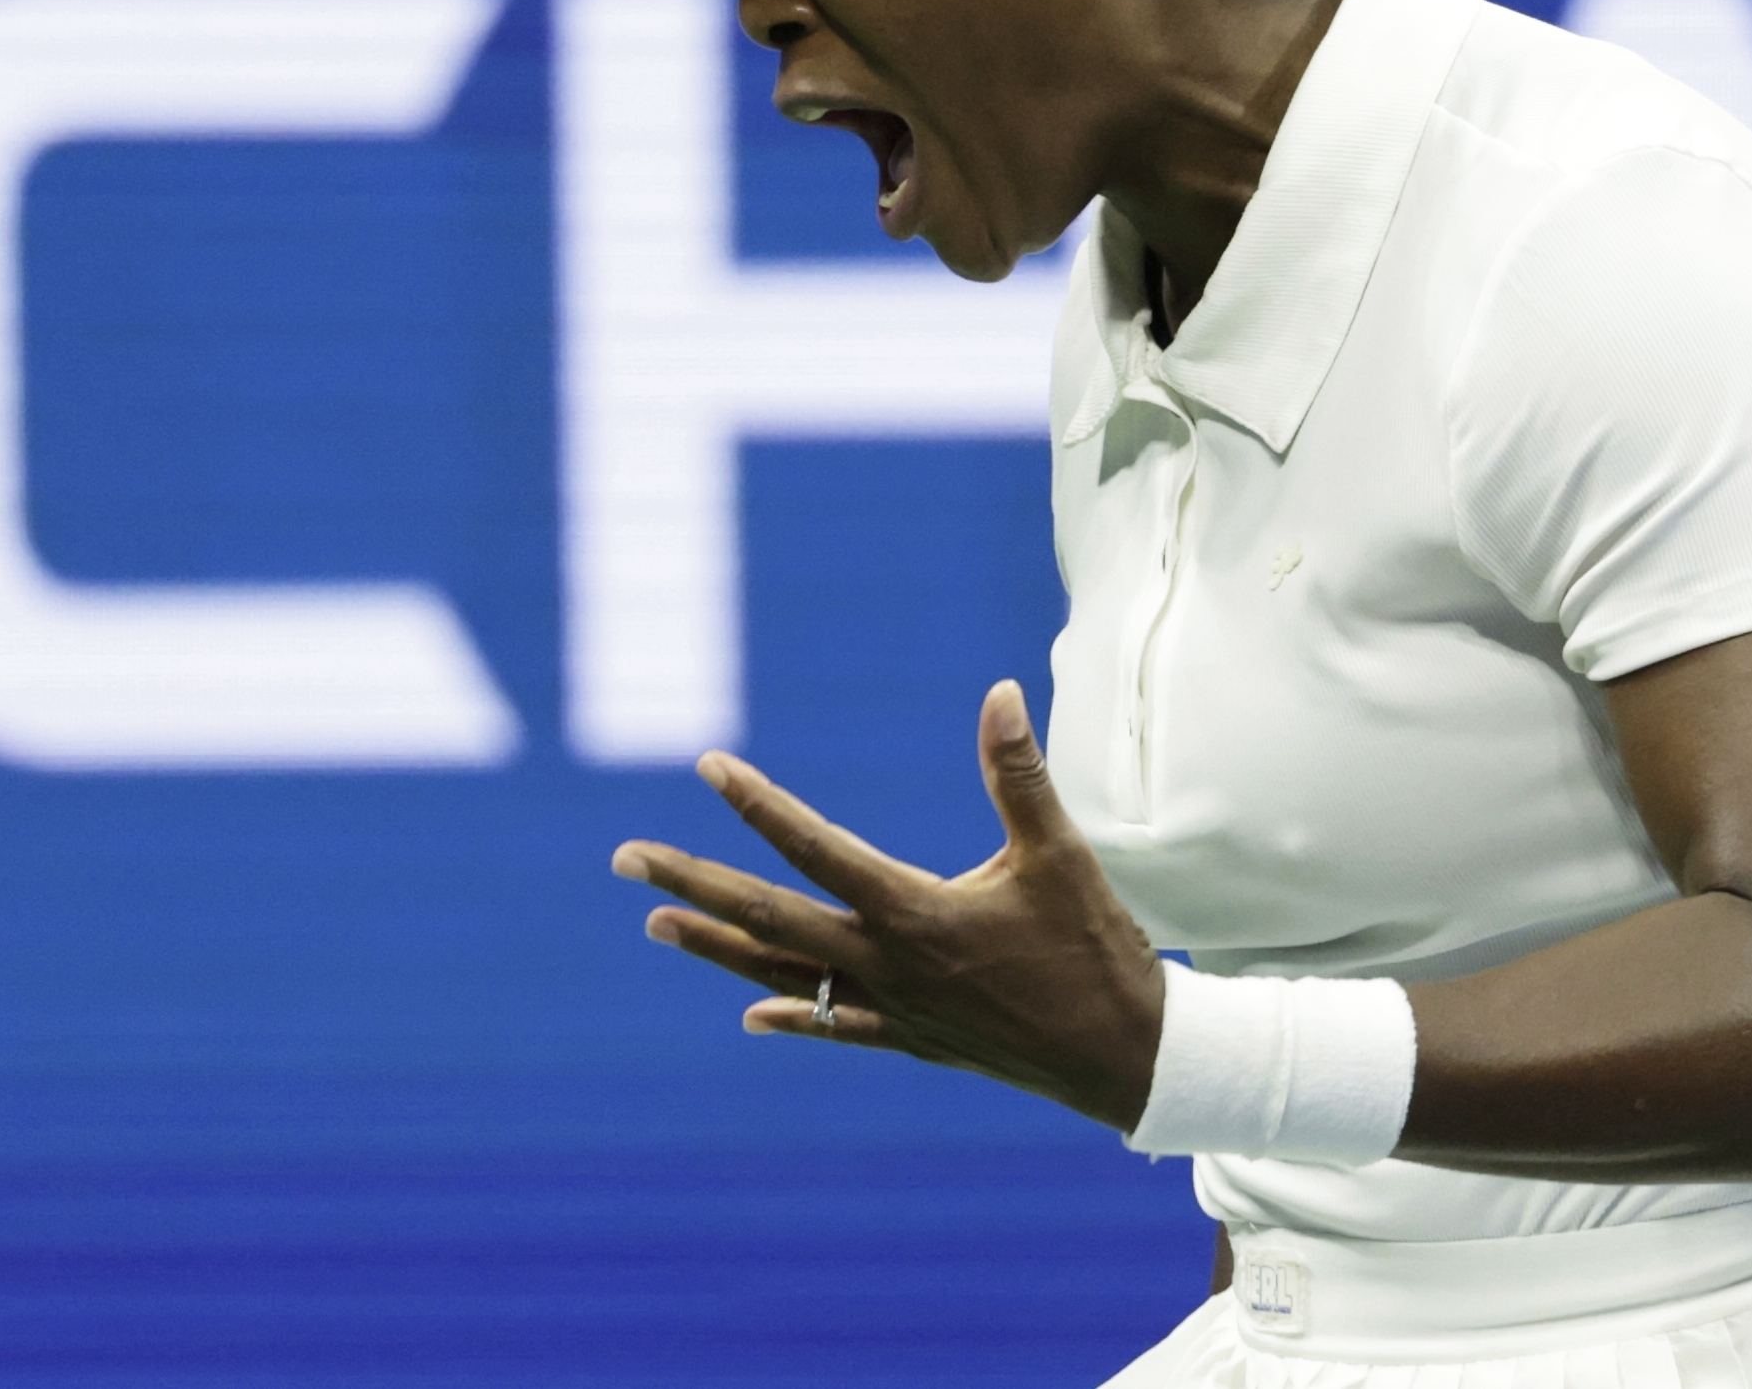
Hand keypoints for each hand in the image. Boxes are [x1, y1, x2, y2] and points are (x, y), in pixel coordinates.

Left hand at [609, 680, 1169, 1131]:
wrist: (1127, 1058)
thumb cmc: (1096, 950)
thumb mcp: (1060, 853)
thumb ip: (1019, 773)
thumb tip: (1000, 692)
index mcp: (913, 912)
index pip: (813, 848)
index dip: (757, 805)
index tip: (707, 766)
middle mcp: (886, 964)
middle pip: (766, 918)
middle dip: (691, 885)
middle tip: (624, 860)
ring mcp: (893, 1010)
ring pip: (781, 974)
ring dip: (714, 949)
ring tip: (655, 925)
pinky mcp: (914, 1040)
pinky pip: (834, 1027)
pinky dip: (789, 1016)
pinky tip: (749, 1015)